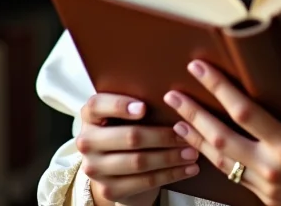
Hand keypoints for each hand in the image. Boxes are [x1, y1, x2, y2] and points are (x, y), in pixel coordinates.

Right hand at [76, 92, 200, 205]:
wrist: (117, 165)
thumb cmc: (129, 124)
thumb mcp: (127, 110)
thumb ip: (140, 97)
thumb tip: (175, 91)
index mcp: (90, 115)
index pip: (97, 105)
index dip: (119, 106)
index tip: (144, 107)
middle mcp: (87, 141)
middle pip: (128, 137)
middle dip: (162, 136)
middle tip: (187, 131)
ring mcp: (95, 168)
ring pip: (139, 162)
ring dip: (170, 157)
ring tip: (193, 151)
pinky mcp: (109, 189)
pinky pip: (144, 182)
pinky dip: (170, 174)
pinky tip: (189, 168)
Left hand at [163, 59, 280, 205]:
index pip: (243, 111)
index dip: (219, 87)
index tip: (200, 68)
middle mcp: (271, 167)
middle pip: (220, 138)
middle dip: (194, 114)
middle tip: (173, 95)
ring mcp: (266, 186)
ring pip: (221, 162)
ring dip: (197, 139)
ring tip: (178, 121)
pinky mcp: (267, 198)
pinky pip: (233, 178)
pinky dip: (214, 161)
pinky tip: (205, 150)